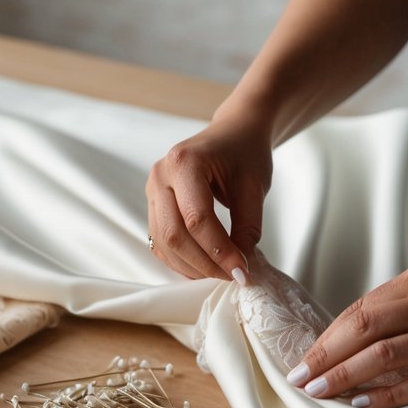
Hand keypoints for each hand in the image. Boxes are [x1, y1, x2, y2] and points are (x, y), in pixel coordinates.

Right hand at [146, 115, 272, 281]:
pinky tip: (203, 268)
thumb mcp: (254, 187)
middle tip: (233, 276)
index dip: (220, 251)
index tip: (243, 271)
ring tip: (221, 273)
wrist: (234, 132)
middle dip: (205, 263)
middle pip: (175, 234)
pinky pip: (160, 240)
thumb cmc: (246, 153)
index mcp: (184, 162)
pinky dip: (180, 260)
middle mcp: (160, 175)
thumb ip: (248, 228)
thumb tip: (239, 266)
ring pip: (164, 242)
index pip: (198, 219)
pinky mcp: (154, 204)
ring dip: (192, 266)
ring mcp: (152, 189)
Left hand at [287, 262, 407, 407]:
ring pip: (389, 355)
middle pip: (366, 328)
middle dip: (326, 357)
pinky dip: (389, 394)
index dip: (327, 336)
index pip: (361, 309)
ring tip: (321, 394)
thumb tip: (352, 334)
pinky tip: (364, 405)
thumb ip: (403, 304)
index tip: (303, 359)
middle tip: (300, 380)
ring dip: (347, 376)